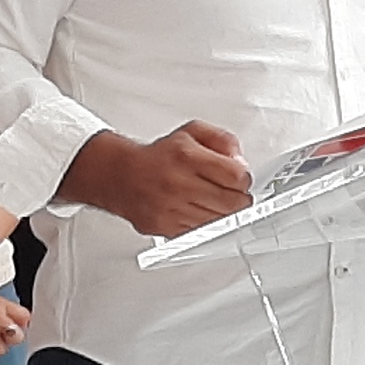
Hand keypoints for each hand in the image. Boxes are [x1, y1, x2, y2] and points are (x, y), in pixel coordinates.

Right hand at [58, 123, 253, 238]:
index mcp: (187, 157)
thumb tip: (241, 161)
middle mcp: (178, 184)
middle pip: (232, 204)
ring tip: (212, 199)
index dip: (244, 178)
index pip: (237, 176)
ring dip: (222, 213)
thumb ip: (222, 140)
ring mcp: (172, 209)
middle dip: (239, 199)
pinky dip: (204, 223)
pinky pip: (201, 232)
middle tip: (233, 193)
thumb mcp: (192, 133)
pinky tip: (197, 209)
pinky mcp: (166, 228)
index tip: (240, 178)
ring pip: (219, 221)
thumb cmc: (159, 156)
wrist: (121, 176)